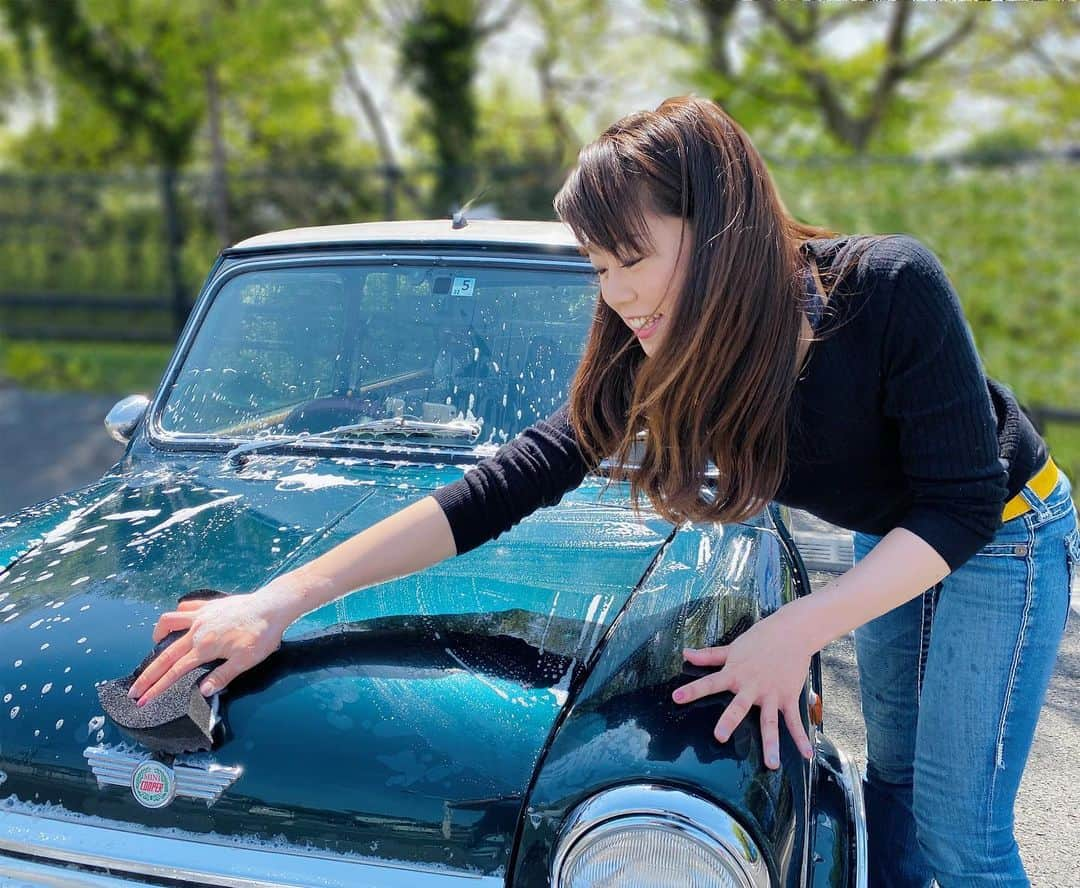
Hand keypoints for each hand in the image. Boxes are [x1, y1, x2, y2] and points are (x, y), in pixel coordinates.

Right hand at [126, 575, 307, 707]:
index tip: (142, 701)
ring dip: (158, 634)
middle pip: (165, 654)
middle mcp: (197, 630)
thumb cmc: (261, 635)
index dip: (156, 688)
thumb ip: (222, 676)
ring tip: (154, 645)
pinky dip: (178, 614)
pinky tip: (179, 620)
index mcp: (204, 647)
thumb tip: (202, 691)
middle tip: (134, 690)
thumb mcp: (245, 661)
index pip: (174, 672)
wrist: (272, 606)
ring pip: (169, 622)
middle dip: (148, 674)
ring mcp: (202, 615)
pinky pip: (186, 608)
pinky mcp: (210, 605)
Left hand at [672, 606, 815, 769]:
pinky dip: (801, 737)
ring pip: (770, 721)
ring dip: (771, 742)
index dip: (693, 690)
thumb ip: (709, 656)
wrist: (791, 633)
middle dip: (729, 721)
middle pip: (738, 706)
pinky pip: (794, 721)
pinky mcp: (788, 697)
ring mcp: (771, 694)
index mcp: (735, 673)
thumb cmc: (759, 639)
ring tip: (772, 764)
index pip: (709, 683)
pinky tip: (807, 754)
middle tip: (719, 736)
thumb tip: (685, 654)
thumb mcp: (732, 648)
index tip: (677, 698)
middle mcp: (752, 686)